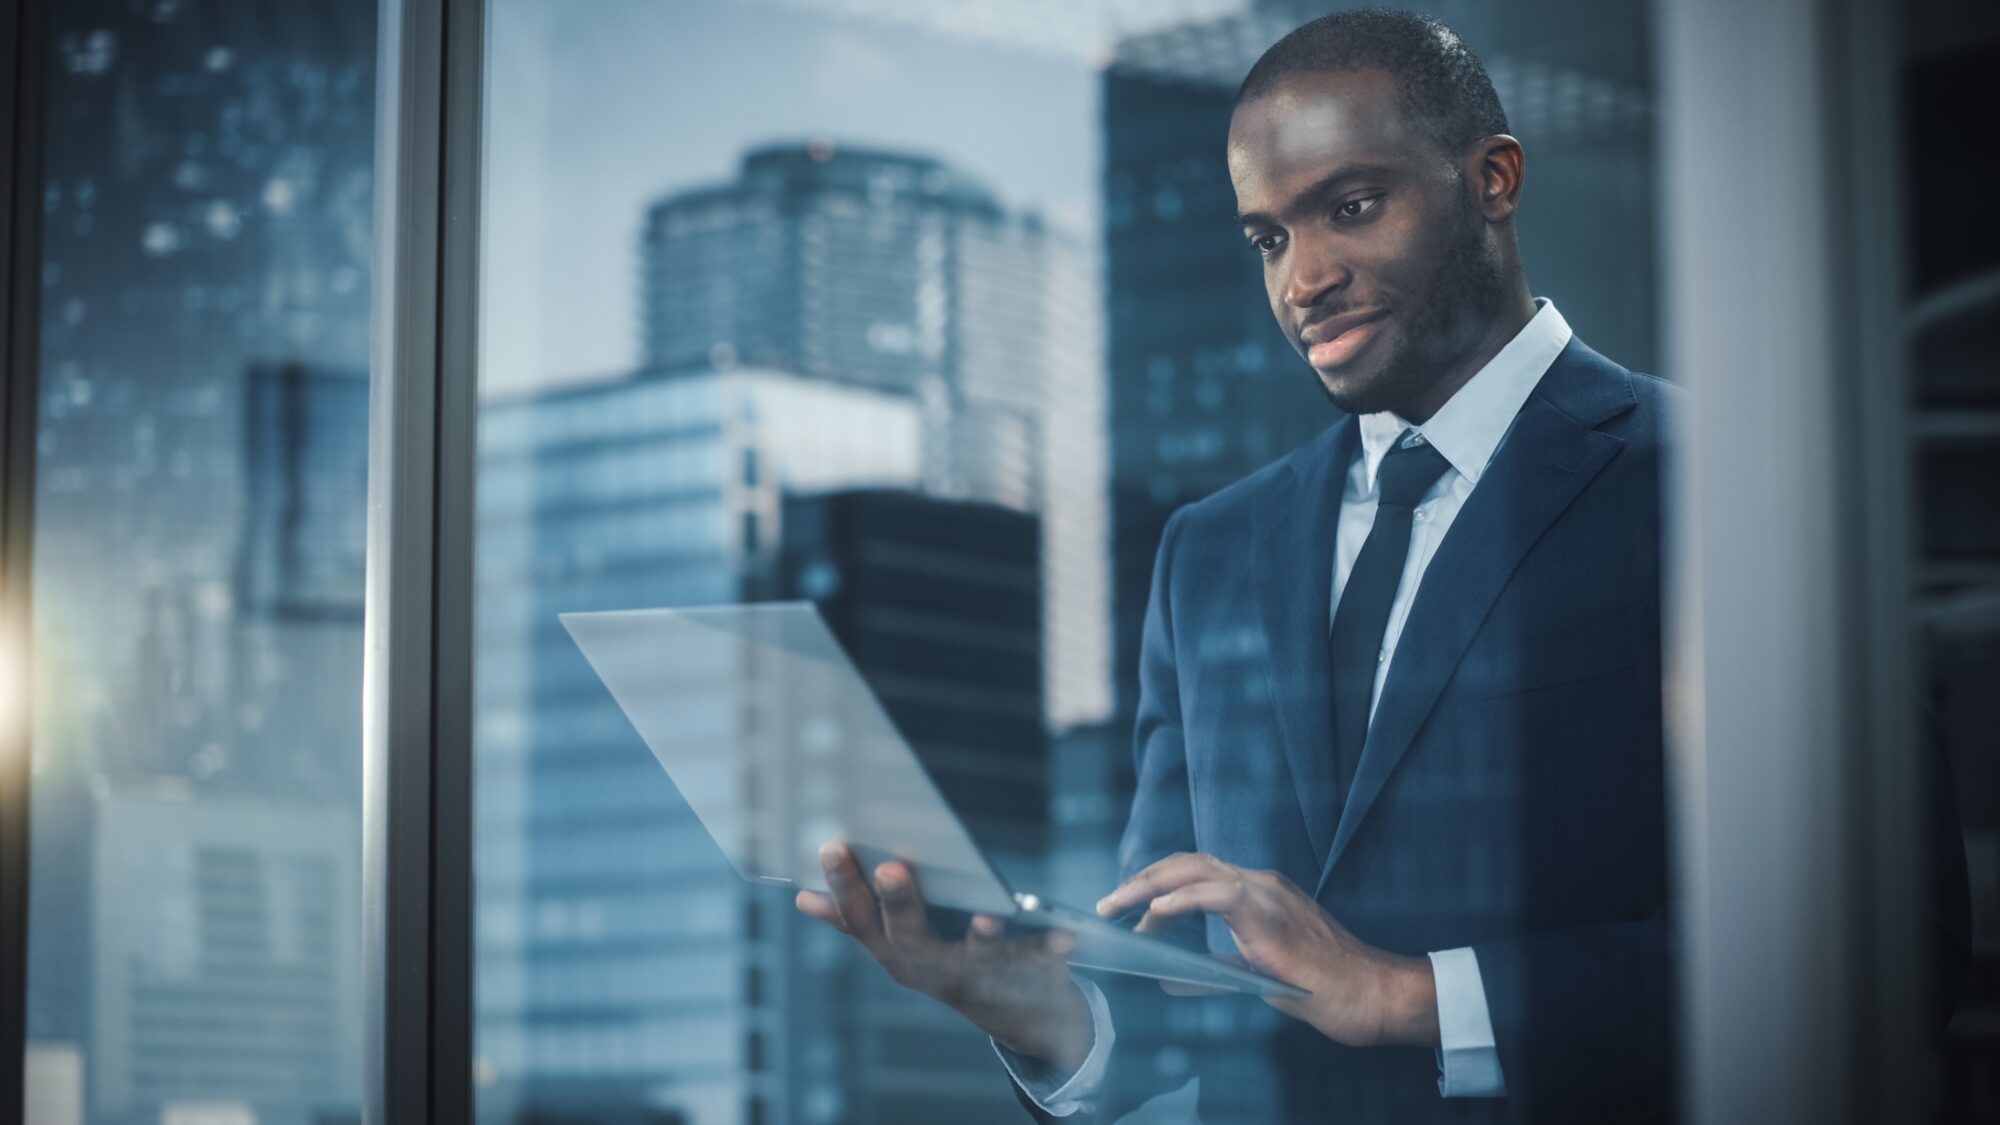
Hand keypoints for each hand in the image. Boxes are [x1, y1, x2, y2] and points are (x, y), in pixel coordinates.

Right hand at [796, 841, 1094, 1071]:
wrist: (1023, 1016)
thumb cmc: (952, 962)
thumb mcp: (900, 948)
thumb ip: (855, 921)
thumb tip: (802, 896)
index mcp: (898, 956)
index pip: (861, 920)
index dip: (844, 886)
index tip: (832, 845)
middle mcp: (932, 969)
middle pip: (910, 936)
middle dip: (900, 901)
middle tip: (893, 866)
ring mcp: (978, 976)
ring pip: (978, 954)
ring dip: (982, 937)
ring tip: (987, 914)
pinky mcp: (1025, 975)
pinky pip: (1039, 961)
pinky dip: (1051, 948)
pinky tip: (1065, 936)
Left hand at [1095, 852, 1439, 1048]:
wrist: (1365, 993)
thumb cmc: (1319, 987)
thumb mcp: (1253, 975)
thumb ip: (1214, 971)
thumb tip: (1169, 979)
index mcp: (1257, 893)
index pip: (1196, 873)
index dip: (1158, 883)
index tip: (1127, 904)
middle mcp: (1259, 883)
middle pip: (1187, 863)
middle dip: (1142, 879)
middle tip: (1108, 904)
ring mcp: (1265, 893)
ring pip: (1194, 871)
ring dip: (1149, 887)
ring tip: (1117, 906)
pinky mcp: (1268, 913)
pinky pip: (1216, 894)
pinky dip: (1181, 900)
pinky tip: (1155, 913)